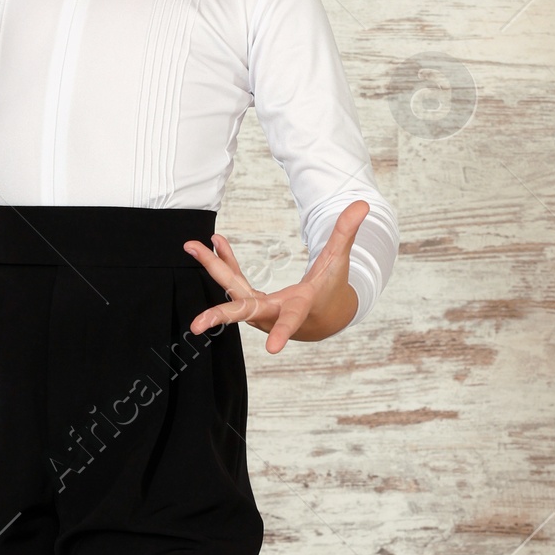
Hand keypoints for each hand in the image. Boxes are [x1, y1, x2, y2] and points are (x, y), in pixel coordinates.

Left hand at [185, 200, 369, 352]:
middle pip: (244, 313)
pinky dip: (224, 263)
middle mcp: (273, 315)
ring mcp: (259, 310)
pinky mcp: (251, 303)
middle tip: (196, 325)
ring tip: (192, 245)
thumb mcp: (339, 261)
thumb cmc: (331, 290)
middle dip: (220, 317)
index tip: (272, 351)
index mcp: (298, 309)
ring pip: (232, 291)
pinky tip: (214, 243)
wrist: (323, 318)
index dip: (284, 333)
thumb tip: (363, 203)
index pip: (291, 322)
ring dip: (212, 268)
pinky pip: (234, 282)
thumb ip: (346, 233)